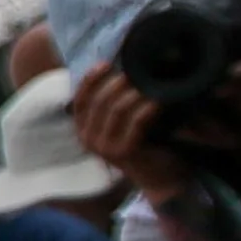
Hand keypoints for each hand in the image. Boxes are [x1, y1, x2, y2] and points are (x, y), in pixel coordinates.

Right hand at [68, 64, 198, 200]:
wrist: (160, 176)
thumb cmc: (144, 143)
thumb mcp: (122, 122)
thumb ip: (114, 103)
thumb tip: (120, 68)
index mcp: (84, 130)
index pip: (80, 100)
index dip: (90, 80)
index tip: (106, 64)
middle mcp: (89, 140)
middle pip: (99, 101)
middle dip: (118, 83)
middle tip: (137, 73)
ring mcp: (105, 148)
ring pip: (116, 109)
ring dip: (136, 94)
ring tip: (152, 86)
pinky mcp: (124, 152)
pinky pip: (135, 121)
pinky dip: (148, 108)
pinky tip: (159, 102)